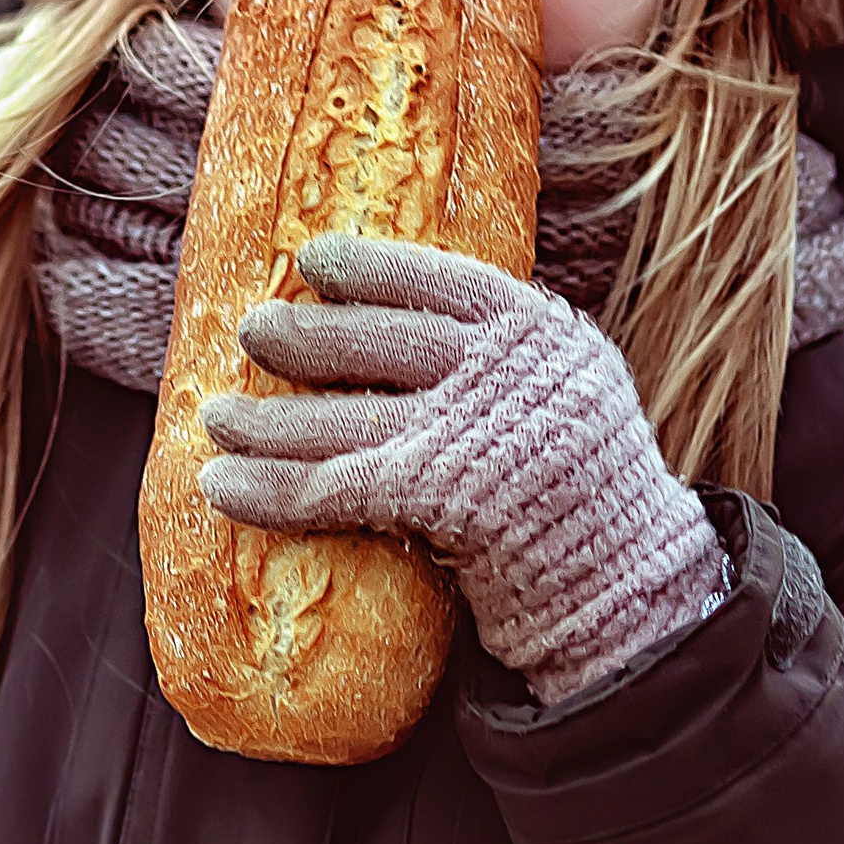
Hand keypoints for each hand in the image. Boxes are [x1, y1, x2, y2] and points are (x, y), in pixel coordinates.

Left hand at [198, 233, 725, 703]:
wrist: (630, 583)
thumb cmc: (589, 491)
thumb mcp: (571, 393)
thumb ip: (506, 360)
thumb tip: (414, 325)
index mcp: (535, 330)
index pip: (437, 278)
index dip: (368, 265)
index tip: (313, 259)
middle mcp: (500, 368)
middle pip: (379, 338)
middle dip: (304, 337)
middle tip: (251, 330)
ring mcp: (468, 429)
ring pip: (341, 414)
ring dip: (264, 421)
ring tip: (214, 418)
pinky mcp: (437, 493)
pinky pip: (331, 485)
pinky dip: (269, 488)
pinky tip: (222, 488)